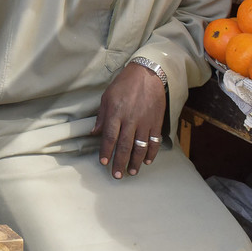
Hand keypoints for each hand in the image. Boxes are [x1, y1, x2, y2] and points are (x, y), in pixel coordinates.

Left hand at [92, 63, 166, 179]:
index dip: (106, 151)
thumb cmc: (124, 85)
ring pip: (140, 146)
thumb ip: (102, 116)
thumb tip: (94, 133)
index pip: (110, 137)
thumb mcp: (107, 97)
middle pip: (124, 145)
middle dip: (120, 162)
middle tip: (117, 175)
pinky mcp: (156, 122)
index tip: (104, 163)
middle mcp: (131, 119)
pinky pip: (155, 141)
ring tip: (132, 172)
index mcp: (116, 113)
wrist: (147, 74)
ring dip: (136, 161)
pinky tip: (148, 161)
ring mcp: (145, 122)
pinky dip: (152, 153)